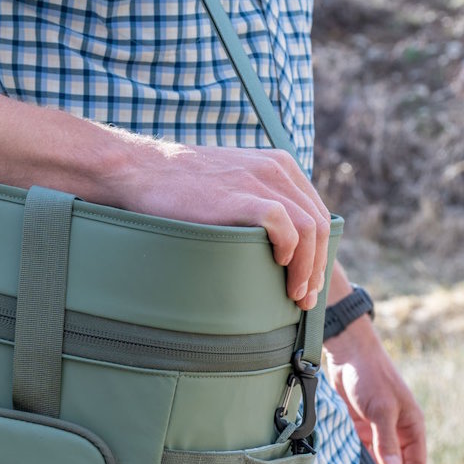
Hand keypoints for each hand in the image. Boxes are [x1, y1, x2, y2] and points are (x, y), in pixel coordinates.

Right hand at [107, 141, 330, 309]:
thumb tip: (271, 242)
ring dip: (307, 268)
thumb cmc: (179, 185)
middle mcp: (276, 170)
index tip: (310, 281)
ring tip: (295, 293)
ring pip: (309, 229)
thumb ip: (256, 198)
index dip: (320, 251)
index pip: (317, 212)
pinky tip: (279, 264)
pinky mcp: (243, 196)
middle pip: (319, 224)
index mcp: (279, 166)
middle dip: (318, 265)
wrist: (142, 170)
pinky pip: (285, 226)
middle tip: (306, 297)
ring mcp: (261, 181)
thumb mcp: (231, 181)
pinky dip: (290, 250)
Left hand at [323, 316, 425, 463]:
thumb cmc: (372, 377)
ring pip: (374, 460)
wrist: (349, 354)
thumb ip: (386, 440)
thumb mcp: (382, 409)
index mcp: (411, 427)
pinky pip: (358, 450)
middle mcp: (396, 431)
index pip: (415, 463)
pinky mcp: (358, 426)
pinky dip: (352, 461)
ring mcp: (376, 429)